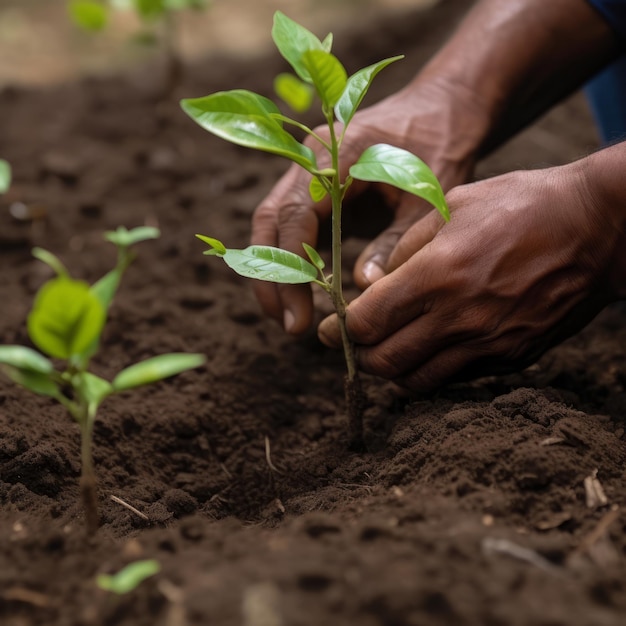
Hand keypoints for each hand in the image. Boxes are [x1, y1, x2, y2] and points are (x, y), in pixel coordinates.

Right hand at [251, 78, 487, 333]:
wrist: (443, 108)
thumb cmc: (441, 145)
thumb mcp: (427, 197)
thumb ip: (395, 241)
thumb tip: (363, 289)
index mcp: (335, 154)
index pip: (294, 216)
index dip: (290, 270)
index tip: (298, 316)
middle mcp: (311, 160)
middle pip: (270, 222)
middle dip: (271, 277)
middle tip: (287, 324)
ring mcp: (310, 173)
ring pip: (275, 225)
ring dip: (276, 271)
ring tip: (290, 317)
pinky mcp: (319, 190)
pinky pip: (293, 226)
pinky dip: (293, 260)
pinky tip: (305, 294)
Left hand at [318, 161, 622, 390]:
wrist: (596, 228)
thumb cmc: (521, 205)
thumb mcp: (453, 207)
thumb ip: (405, 250)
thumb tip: (371, 285)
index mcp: (439, 273)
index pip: (367, 322)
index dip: (341, 328)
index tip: (333, 324)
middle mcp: (460, 317)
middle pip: (385, 362)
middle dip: (360, 355)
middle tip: (354, 342)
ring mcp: (489, 343)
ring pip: (417, 381)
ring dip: (392, 370)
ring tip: (388, 348)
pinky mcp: (512, 358)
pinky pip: (455, 379)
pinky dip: (430, 370)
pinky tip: (429, 348)